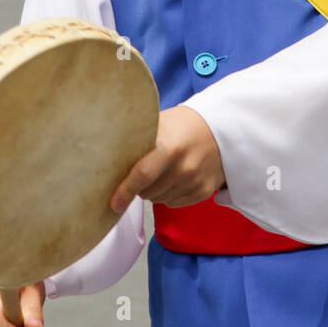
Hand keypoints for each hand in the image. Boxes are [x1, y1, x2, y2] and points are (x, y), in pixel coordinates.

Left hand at [110, 104, 224, 213]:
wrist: (223, 128)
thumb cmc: (184, 124)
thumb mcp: (160, 123)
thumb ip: (137, 140)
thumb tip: (104, 154)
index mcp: (171, 146)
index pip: (142, 175)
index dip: (125, 191)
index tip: (113, 203)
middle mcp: (184, 167)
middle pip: (148, 191)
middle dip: (137, 187)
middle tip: (142, 170)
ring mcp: (196, 181)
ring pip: (159, 199)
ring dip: (153, 191)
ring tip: (161, 171)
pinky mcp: (204, 191)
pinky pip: (173, 202)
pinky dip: (168, 194)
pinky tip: (175, 177)